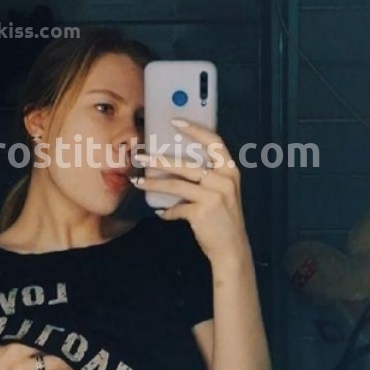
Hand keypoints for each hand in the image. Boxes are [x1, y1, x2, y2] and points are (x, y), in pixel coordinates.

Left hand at [132, 119, 249, 265]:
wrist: (232, 248)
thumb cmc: (224, 219)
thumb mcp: (224, 192)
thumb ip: (208, 177)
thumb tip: (174, 164)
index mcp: (230, 171)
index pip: (214, 142)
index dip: (195, 130)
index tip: (175, 121)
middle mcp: (224, 180)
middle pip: (186, 164)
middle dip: (159, 160)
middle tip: (141, 157)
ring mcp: (214, 196)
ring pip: (176, 184)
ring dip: (153, 184)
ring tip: (137, 182)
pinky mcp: (202, 212)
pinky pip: (176, 207)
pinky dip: (166, 211)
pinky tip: (160, 212)